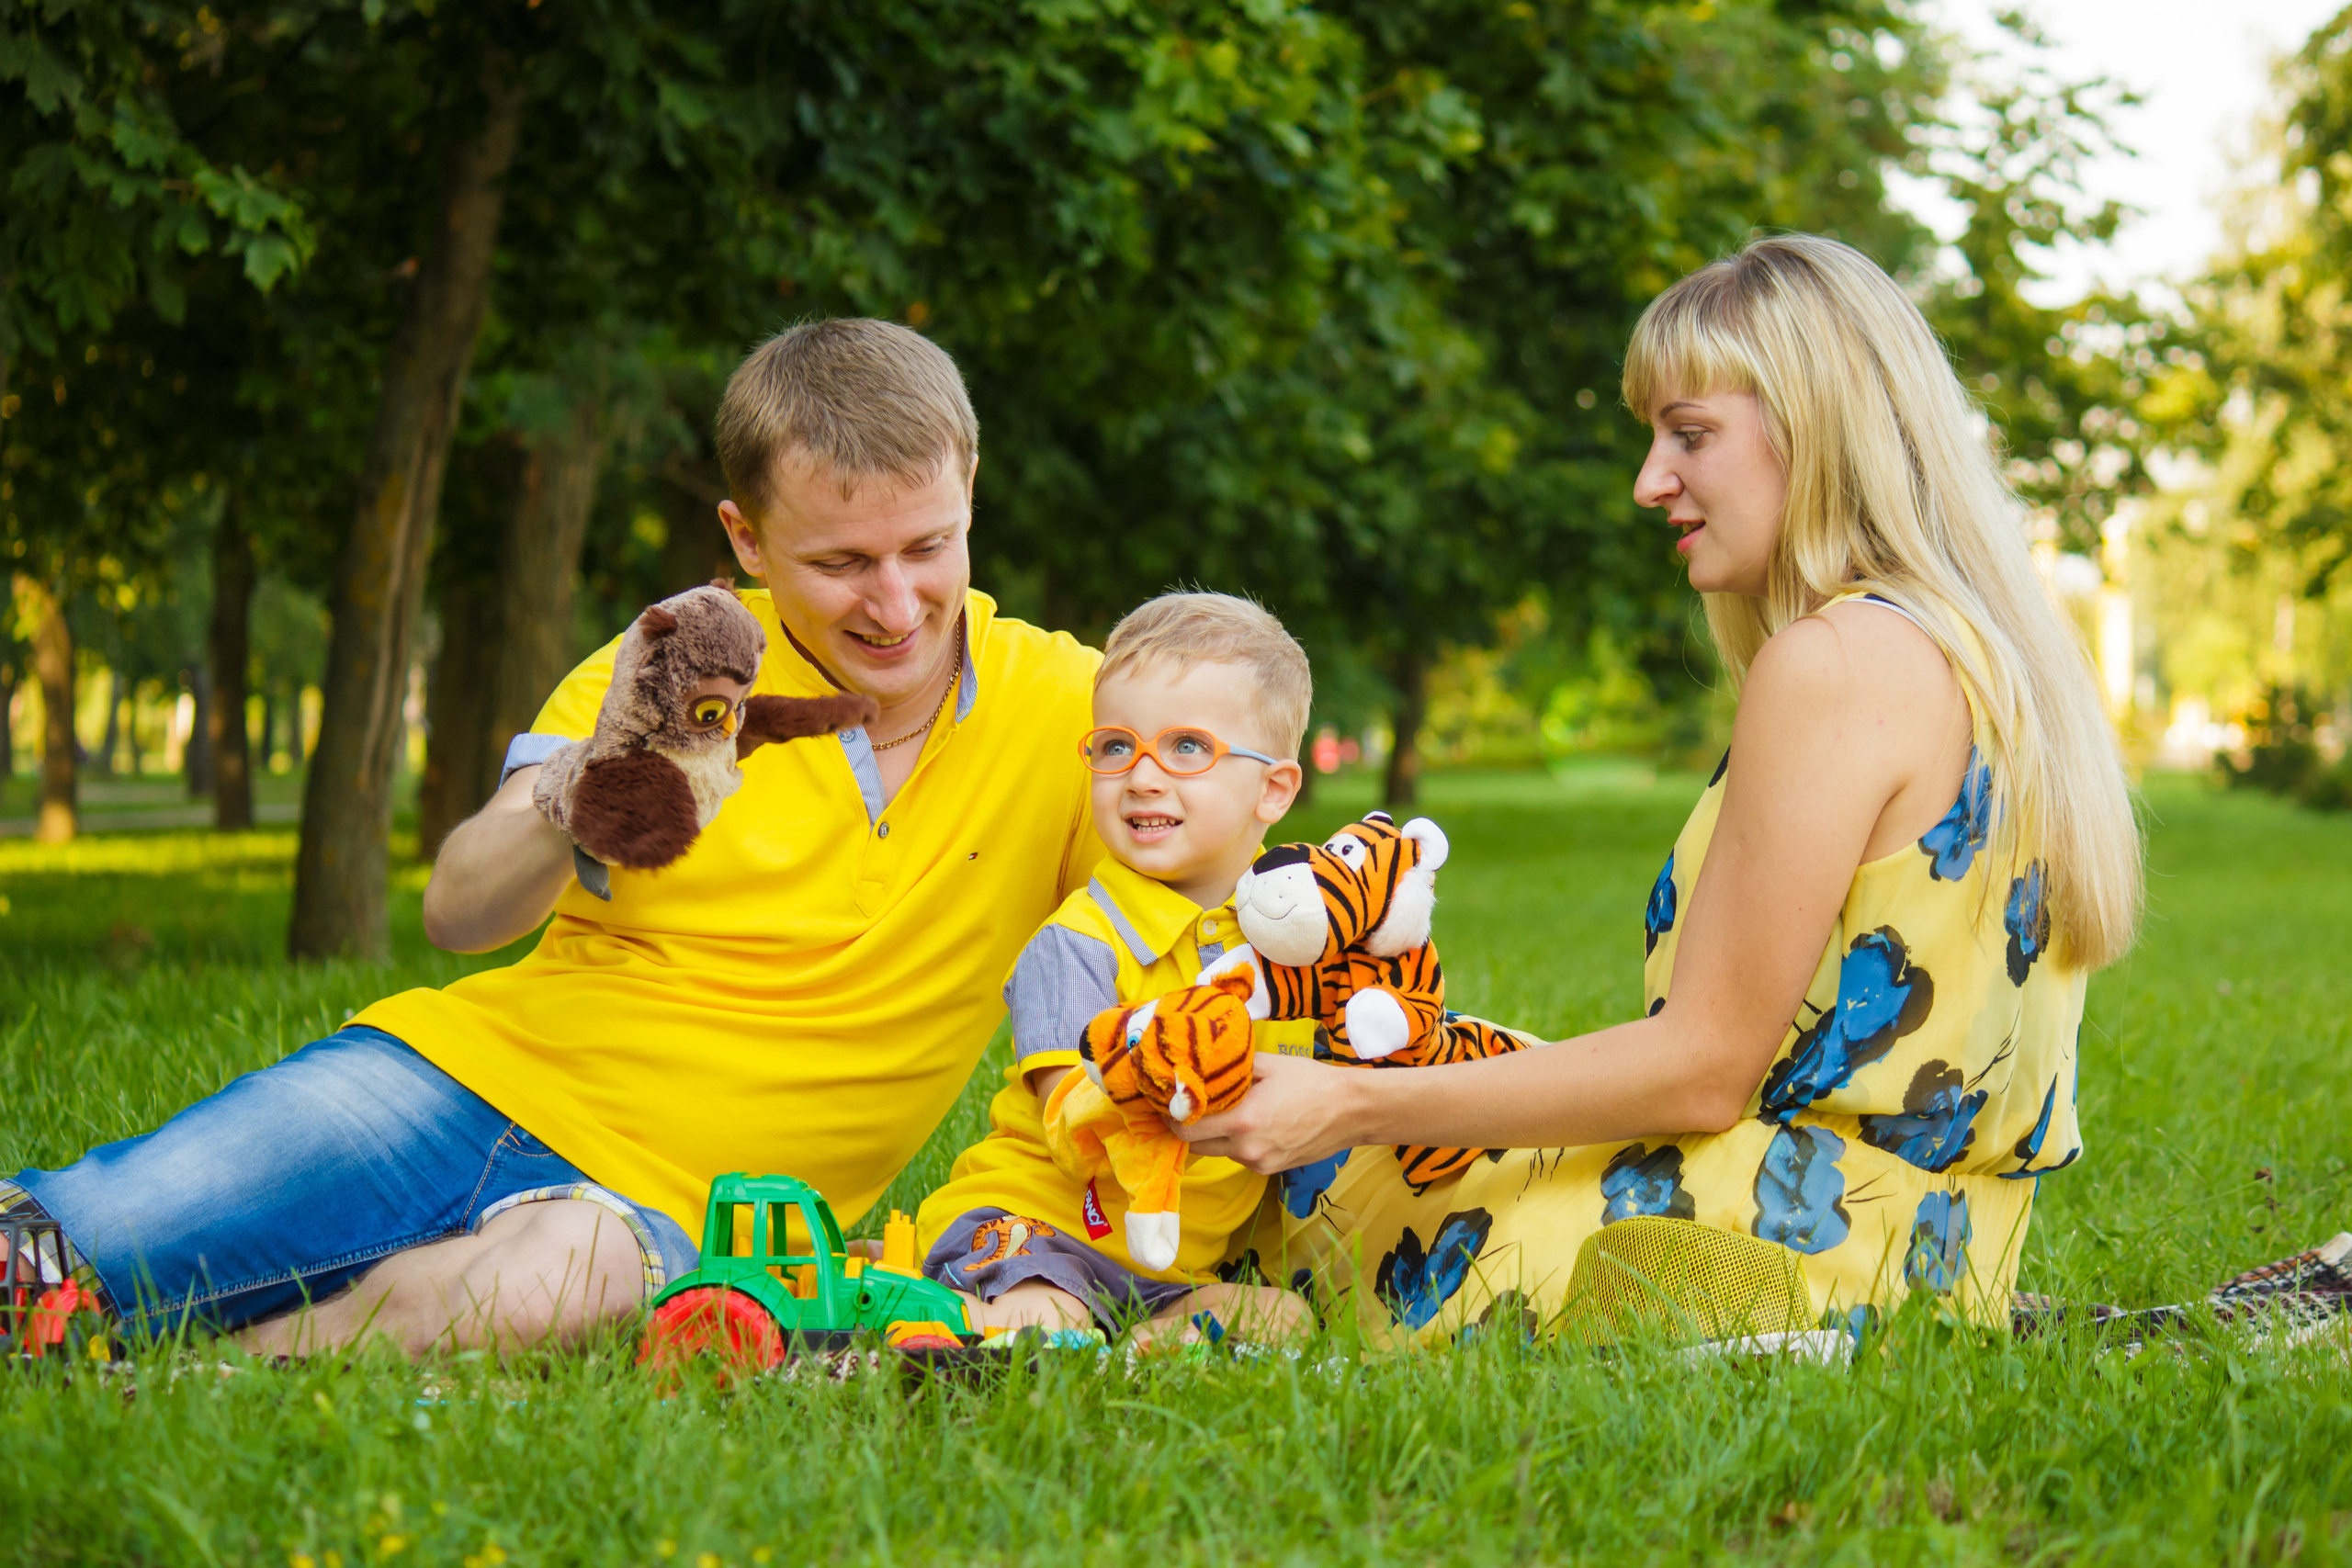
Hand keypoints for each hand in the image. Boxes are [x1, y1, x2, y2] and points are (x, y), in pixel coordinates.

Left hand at [1167, 1051, 1358, 1173]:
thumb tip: (1201, 1066)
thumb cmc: (1311, 1082)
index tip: (1169, 1104)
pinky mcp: (1270, 1171)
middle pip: (1197, 1147)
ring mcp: (1258, 1164)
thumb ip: (1231, 1069)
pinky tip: (1252, 1123)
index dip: (1172, 1118)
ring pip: (1219, 1152)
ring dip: (1214, 1135)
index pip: (1186, 1131)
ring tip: (1226, 1111)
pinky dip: (1236, 1142)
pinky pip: (1240, 1157)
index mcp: (1242, 1122)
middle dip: (1190, 1128)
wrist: (1351, 1111)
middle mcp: (1246, 1150)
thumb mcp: (1268, 1064)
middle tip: (1190, 1107)